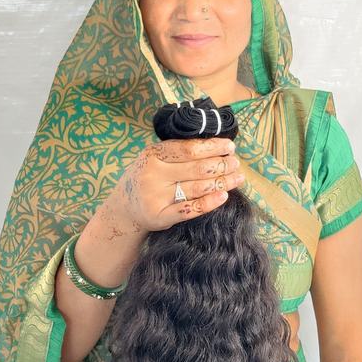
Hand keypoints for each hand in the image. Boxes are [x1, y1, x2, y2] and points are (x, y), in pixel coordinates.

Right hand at [109, 136, 244, 232]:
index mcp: (153, 154)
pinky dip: (209, 203)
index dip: (213, 147)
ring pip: (197, 188)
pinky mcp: (159, 216)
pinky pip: (190, 210)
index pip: (189, 149)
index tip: (230, 146)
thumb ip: (177, 151)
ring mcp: (155, 196)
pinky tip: (223, 197)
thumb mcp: (154, 158)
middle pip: (196, 168)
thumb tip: (216, 144)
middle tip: (236, 164)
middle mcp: (153, 174)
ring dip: (222, 182)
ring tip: (237, 178)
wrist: (124, 208)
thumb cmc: (147, 178)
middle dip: (221, 164)